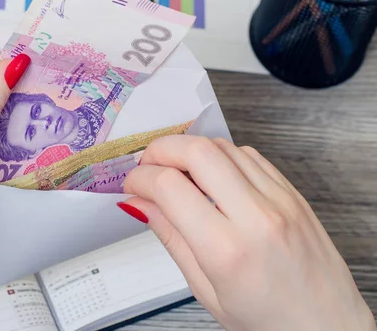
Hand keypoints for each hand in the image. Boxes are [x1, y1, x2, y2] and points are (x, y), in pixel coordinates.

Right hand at [122, 136, 375, 330]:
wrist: (327, 327)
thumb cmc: (271, 321)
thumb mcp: (206, 290)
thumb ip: (171, 238)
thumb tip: (140, 204)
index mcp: (227, 250)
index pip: (170, 187)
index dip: (140, 178)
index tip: (132, 184)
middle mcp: (257, 217)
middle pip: (198, 151)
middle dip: (161, 149)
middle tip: (148, 165)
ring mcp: (280, 200)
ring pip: (224, 146)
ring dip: (190, 149)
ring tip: (177, 170)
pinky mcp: (293, 193)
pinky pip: (250, 155)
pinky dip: (221, 155)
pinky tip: (211, 174)